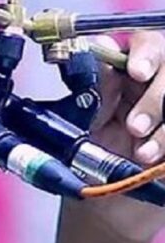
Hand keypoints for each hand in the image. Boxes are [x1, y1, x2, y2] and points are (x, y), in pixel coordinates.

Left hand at [57, 32, 164, 242]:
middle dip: (154, 99)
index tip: (135, 72)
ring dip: (164, 129)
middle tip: (134, 127)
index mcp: (128, 70)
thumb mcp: (85, 118)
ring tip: (141, 153)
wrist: (106, 199)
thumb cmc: (90, 151)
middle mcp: (157, 84)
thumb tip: (100, 45)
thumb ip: (96, 83)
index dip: (145, 53)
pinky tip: (156, 161)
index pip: (147, 43)